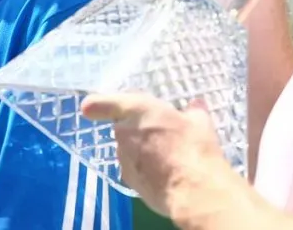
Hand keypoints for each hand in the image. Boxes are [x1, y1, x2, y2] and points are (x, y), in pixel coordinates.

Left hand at [80, 93, 232, 218]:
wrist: (192, 189)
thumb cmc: (193, 146)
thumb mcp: (199, 121)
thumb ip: (193, 110)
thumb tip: (195, 105)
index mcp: (136, 110)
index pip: (100, 103)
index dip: (97, 104)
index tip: (93, 108)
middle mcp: (123, 133)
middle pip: (123, 126)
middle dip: (138, 127)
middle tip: (161, 131)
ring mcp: (124, 160)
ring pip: (128, 149)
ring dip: (142, 149)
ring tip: (168, 155)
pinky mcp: (129, 181)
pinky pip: (134, 168)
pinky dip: (145, 169)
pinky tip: (166, 172)